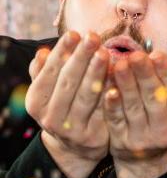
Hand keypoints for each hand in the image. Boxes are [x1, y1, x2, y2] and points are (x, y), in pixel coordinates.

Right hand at [25, 31, 109, 177]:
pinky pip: (103, 110)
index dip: (61, 52)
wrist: (76, 144)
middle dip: (80, 58)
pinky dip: (109, 93)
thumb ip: (45, 71)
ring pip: (85, 97)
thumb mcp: (50, 90)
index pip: (49, 73)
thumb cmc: (65, 104)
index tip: (74, 33)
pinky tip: (117, 77)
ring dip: (95, 73)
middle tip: (92, 37)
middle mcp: (50, 117)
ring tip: (104, 52)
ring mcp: (71, 128)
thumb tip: (41, 52)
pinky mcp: (92, 135)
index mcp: (37, 101)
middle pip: (67, 83)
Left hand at [103, 50, 166, 177]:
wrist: (147, 159)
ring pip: (134, 107)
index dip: (166, 72)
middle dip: (144, 74)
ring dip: (127, 83)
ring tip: (120, 63)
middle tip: (136, 55)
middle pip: (154, 98)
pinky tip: (109, 89)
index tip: (157, 53)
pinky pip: (116, 120)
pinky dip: (112, 105)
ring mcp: (143, 139)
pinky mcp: (122, 143)